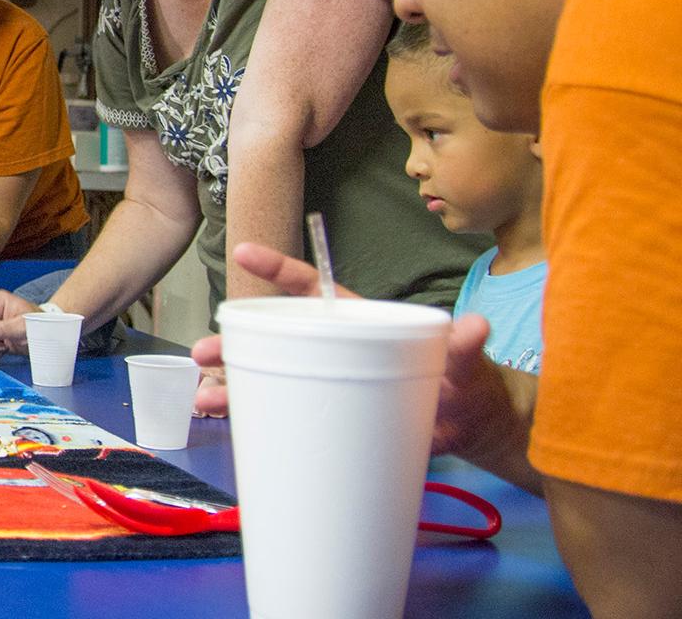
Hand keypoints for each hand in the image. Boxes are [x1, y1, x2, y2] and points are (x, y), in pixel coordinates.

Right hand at [192, 243, 506, 451]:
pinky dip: (254, 419)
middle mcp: (334, 348)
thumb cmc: (467, 384)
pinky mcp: (331, 416)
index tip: (245, 251)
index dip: (278, 269)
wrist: (471, 430)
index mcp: (357, 323)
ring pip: (270, 377)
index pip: (312, 288)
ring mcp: (329, 382)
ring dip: (233, 385)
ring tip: (207, 400)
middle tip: (204, 352)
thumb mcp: (463, 362)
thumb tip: (477, 325)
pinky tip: (228, 426)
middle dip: (234, 342)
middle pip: (274, 338)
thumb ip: (463, 345)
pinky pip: (285, 413)